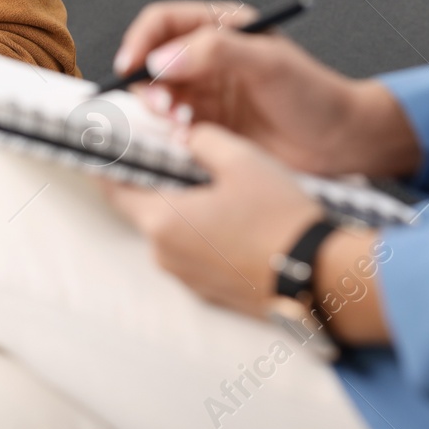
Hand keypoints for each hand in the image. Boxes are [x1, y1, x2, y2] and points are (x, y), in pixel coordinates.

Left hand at [104, 123, 323, 316]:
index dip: (109, 164)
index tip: (107, 146)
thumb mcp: (241, 159)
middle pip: (142, 209)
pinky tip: (228, 216)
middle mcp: (166, 254)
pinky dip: (199, 232)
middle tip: (166, 156)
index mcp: (162, 220)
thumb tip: (186, 137)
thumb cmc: (279, 217)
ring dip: (179, 208)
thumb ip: (203, 139)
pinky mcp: (211, 291)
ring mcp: (187, 277)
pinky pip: (192, 253)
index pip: (115, 188)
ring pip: (169, 232)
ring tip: (205, 183)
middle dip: (150, 182)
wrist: (320, 278)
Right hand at [112, 0, 418, 177]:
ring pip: (156, 93)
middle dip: (147, 81)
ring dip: (158, 107)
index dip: (140, 40)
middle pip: (151, 59)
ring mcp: (205, 92)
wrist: (340, 144)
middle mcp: (207, 57)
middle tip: (162, 105)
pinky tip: (191, 138)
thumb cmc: (315, 96)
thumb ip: (213, 51)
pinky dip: (169, 131)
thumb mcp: (267, 63)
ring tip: (181, 122)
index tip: (130, 64)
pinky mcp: (206, 125)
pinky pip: (169, 124)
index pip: (163, 22)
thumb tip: (162, 59)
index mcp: (222, 28)